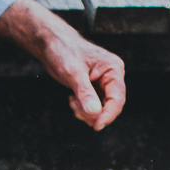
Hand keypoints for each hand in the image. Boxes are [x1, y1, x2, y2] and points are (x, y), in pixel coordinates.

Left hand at [0, 0, 125, 130]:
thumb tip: (94, 112)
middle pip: (111, 105)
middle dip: (93, 113)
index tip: (96, 126)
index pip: (117, 98)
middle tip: (76, 111)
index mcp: (113, 68)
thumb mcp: (73, 73)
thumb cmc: (63, 52)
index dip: (108, 115)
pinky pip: (93, 105)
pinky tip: (72, 99)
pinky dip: (82, 108)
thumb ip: (84, 93)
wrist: (52, 44)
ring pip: (101, 108)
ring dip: (86, 111)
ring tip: (72, 101)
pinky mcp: (95, 87)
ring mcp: (104, 82)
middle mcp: (112, 75)